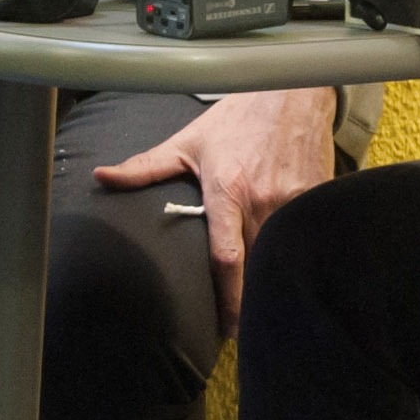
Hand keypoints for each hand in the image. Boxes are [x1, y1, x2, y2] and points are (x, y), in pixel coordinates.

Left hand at [97, 87, 338, 335]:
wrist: (292, 93)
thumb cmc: (235, 118)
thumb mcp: (188, 142)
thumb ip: (145, 167)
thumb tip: (101, 177)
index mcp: (227, 191)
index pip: (227, 257)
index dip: (227, 298)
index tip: (225, 327)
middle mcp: (263, 200)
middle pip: (258, 266)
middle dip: (251, 298)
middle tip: (240, 327)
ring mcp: (294, 201)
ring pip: (283, 254)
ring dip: (273, 280)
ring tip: (263, 305)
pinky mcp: (317, 197)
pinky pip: (306, 237)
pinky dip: (296, 254)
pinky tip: (288, 269)